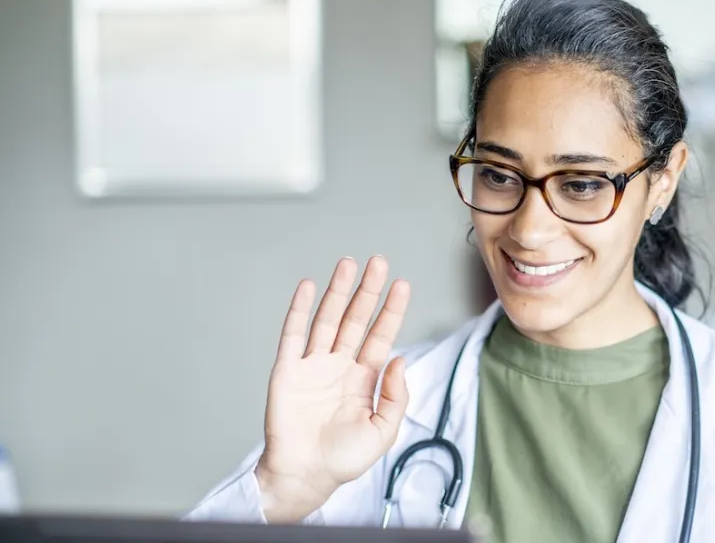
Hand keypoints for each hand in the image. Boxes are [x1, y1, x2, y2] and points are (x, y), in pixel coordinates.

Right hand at [255, 256, 410, 522]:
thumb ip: (396, 396)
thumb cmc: (342, 460)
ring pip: (328, 320)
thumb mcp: (383, 431)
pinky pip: (293, 335)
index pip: (380, 336)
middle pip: (356, 320)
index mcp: (363, 380)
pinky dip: (299, 310)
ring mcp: (312, 367)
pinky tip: (308, 288)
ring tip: (349, 265)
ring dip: (338, 292)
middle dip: (367, 291)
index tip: (402, 285)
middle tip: (378, 262)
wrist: (305, 476)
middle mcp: (339, 367)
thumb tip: (399, 359)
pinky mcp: (287, 371)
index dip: (391, 311)